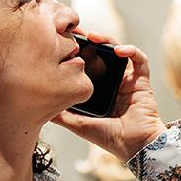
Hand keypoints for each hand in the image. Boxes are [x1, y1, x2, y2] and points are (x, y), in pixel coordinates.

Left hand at [52, 29, 166, 161]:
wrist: (134, 147)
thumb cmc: (109, 137)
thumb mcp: (78, 124)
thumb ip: (61, 114)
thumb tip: (38, 106)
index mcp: (99, 88)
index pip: (88, 63)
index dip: (78, 51)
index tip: (65, 42)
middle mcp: (113, 80)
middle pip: (102, 53)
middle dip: (91, 41)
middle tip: (77, 32)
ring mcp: (128, 79)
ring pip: (119, 51)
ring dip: (108, 40)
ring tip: (94, 37)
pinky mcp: (142, 80)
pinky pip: (140, 60)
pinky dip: (131, 51)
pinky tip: (119, 50)